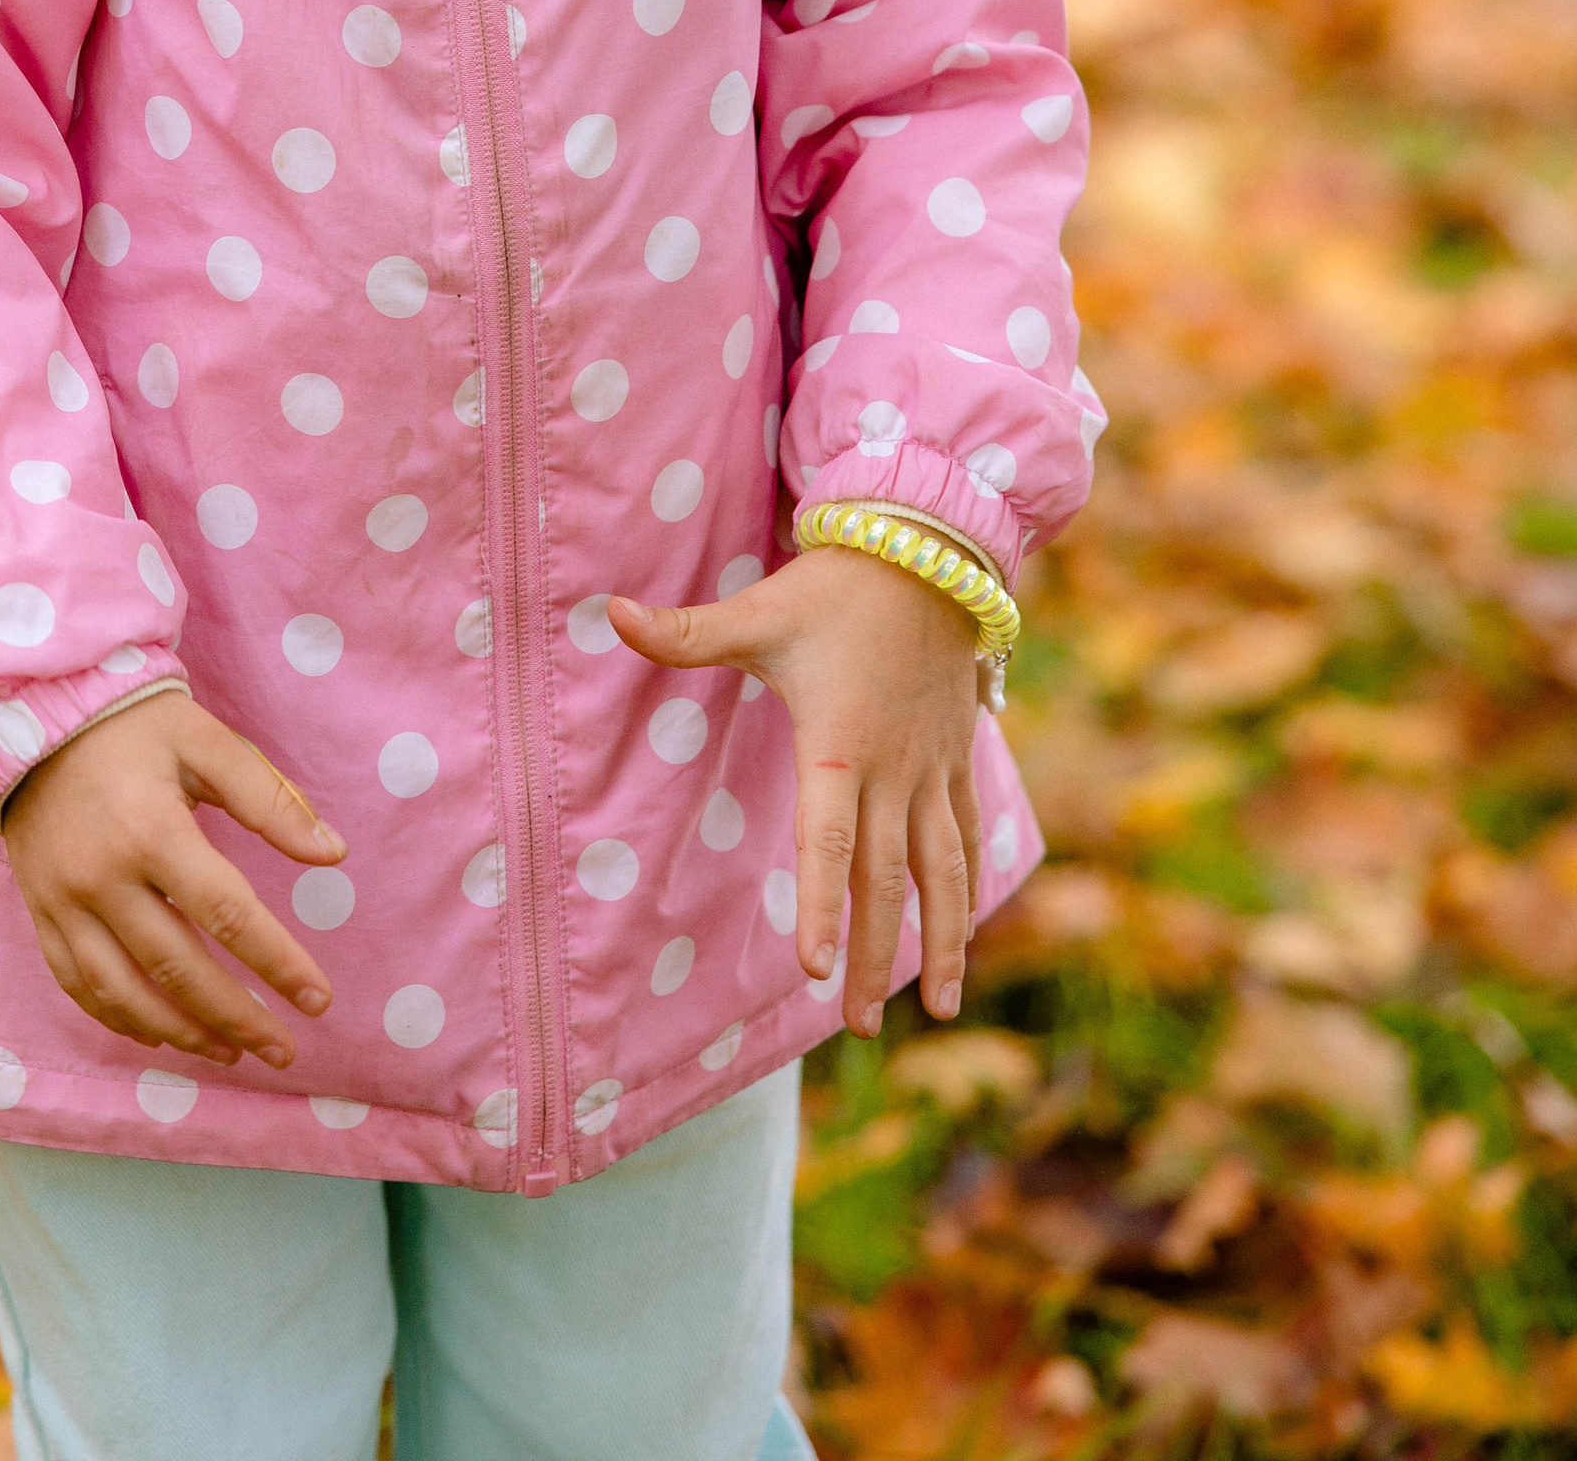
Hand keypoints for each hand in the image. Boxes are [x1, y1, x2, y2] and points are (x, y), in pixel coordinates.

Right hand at [0, 690, 345, 1069]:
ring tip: (232, 1052)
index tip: (318, 998)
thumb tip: (332, 854)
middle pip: (178, 968)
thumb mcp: (206, 741)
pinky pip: (79, 986)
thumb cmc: (132, 724)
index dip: (276, 962)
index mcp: (152, 831)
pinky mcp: (40, 914)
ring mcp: (64, 903)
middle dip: (238, 1017)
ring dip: (183, 1032)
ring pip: (125, 993)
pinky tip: (163, 1033)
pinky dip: (122, 1019)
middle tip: (285, 1051)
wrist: (31, 711)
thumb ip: (269, 799)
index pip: (227, 914)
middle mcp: (103, 879)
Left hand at [608, 547, 983, 1037]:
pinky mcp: (957, 761)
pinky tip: (962, 933)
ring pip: (942, 873)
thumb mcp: (758, 613)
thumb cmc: (835, 590)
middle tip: (853, 1024)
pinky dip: (967, 891)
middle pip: (885, 880)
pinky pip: (966, 838)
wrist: (928, 552)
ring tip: (936, 1010)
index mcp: (840, 747)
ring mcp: (932, 771)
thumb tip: (609, 613)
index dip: (819, 906)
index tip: (811, 970)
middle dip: (870, 955)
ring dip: (939, 942)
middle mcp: (893, 772)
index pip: (828, 843)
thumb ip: (686, 631)